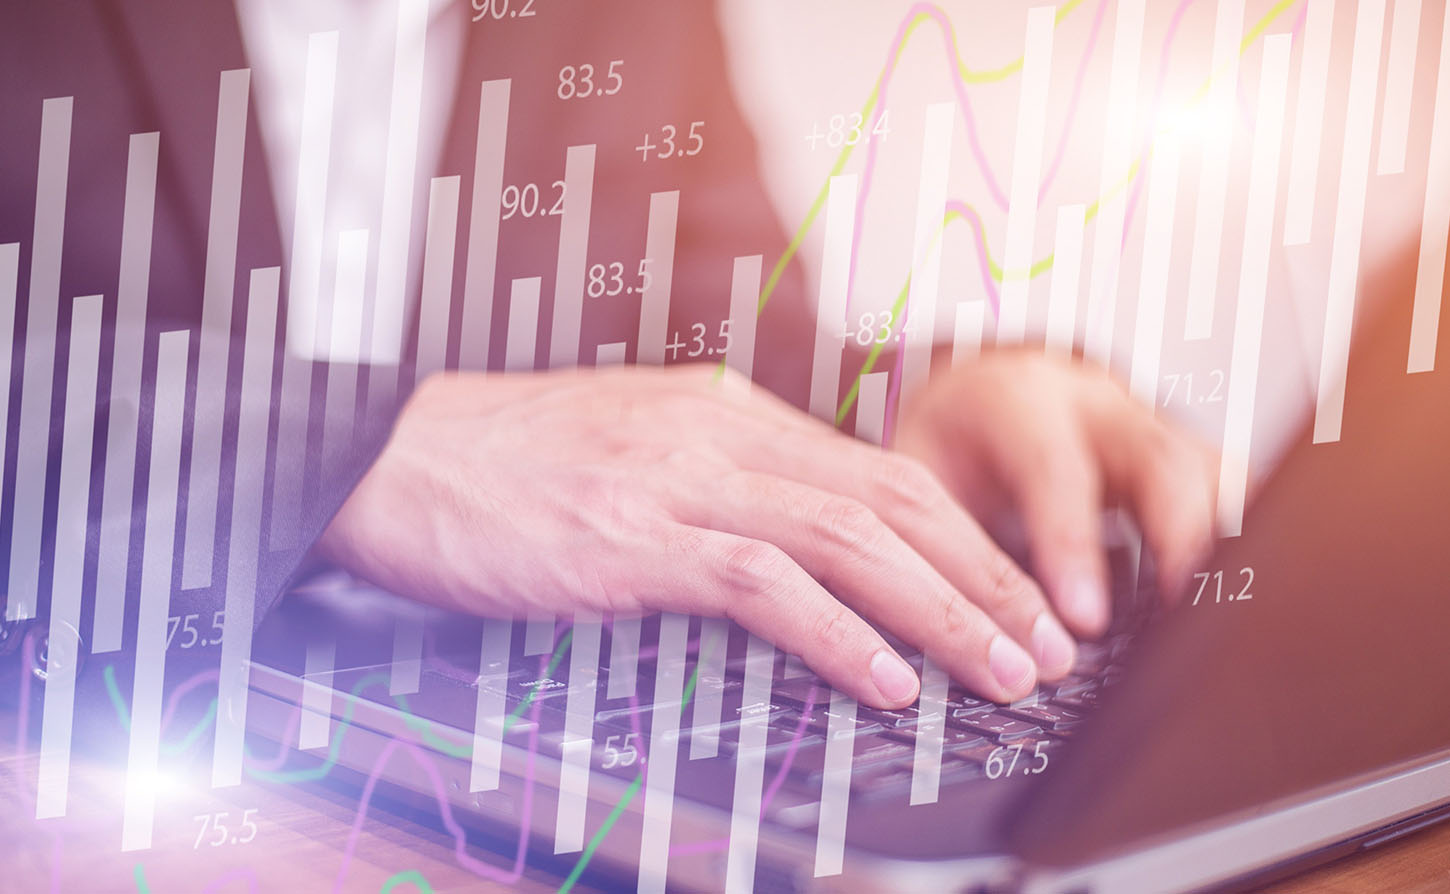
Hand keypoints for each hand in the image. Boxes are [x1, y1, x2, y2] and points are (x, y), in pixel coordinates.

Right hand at [318, 364, 1074, 708]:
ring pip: (847, 540)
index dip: (965, 538)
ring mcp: (678, 482)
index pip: (878, 473)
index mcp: (727, 417)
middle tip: (1047, 644)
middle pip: (888, 502)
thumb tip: (798, 547)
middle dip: (984, 577)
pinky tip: (884, 680)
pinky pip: (760, 583)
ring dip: (940, 611)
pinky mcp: (631, 536)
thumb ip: (718, 484)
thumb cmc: (506, 466)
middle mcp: (720, 437)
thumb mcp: (633, 453)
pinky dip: (835, 633)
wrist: (390, 454)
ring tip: (1001, 670)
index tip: (1016, 594)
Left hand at [894, 350, 1217, 637]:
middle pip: (1160, 456)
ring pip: (1211, 469)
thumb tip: (978, 634)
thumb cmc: (945, 446)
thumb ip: (946, 543)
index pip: (1054, 467)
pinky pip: (1226, 491)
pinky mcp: (1179, 455)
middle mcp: (1093, 403)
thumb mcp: (916, 481)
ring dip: (1224, 541)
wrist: (973, 398)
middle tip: (1178, 619)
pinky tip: (1240, 596)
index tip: (1084, 618)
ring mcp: (1146, 425)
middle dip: (1178, 538)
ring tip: (1220, 617)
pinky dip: (1239, 541)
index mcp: (1016, 401)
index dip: (1072, 544)